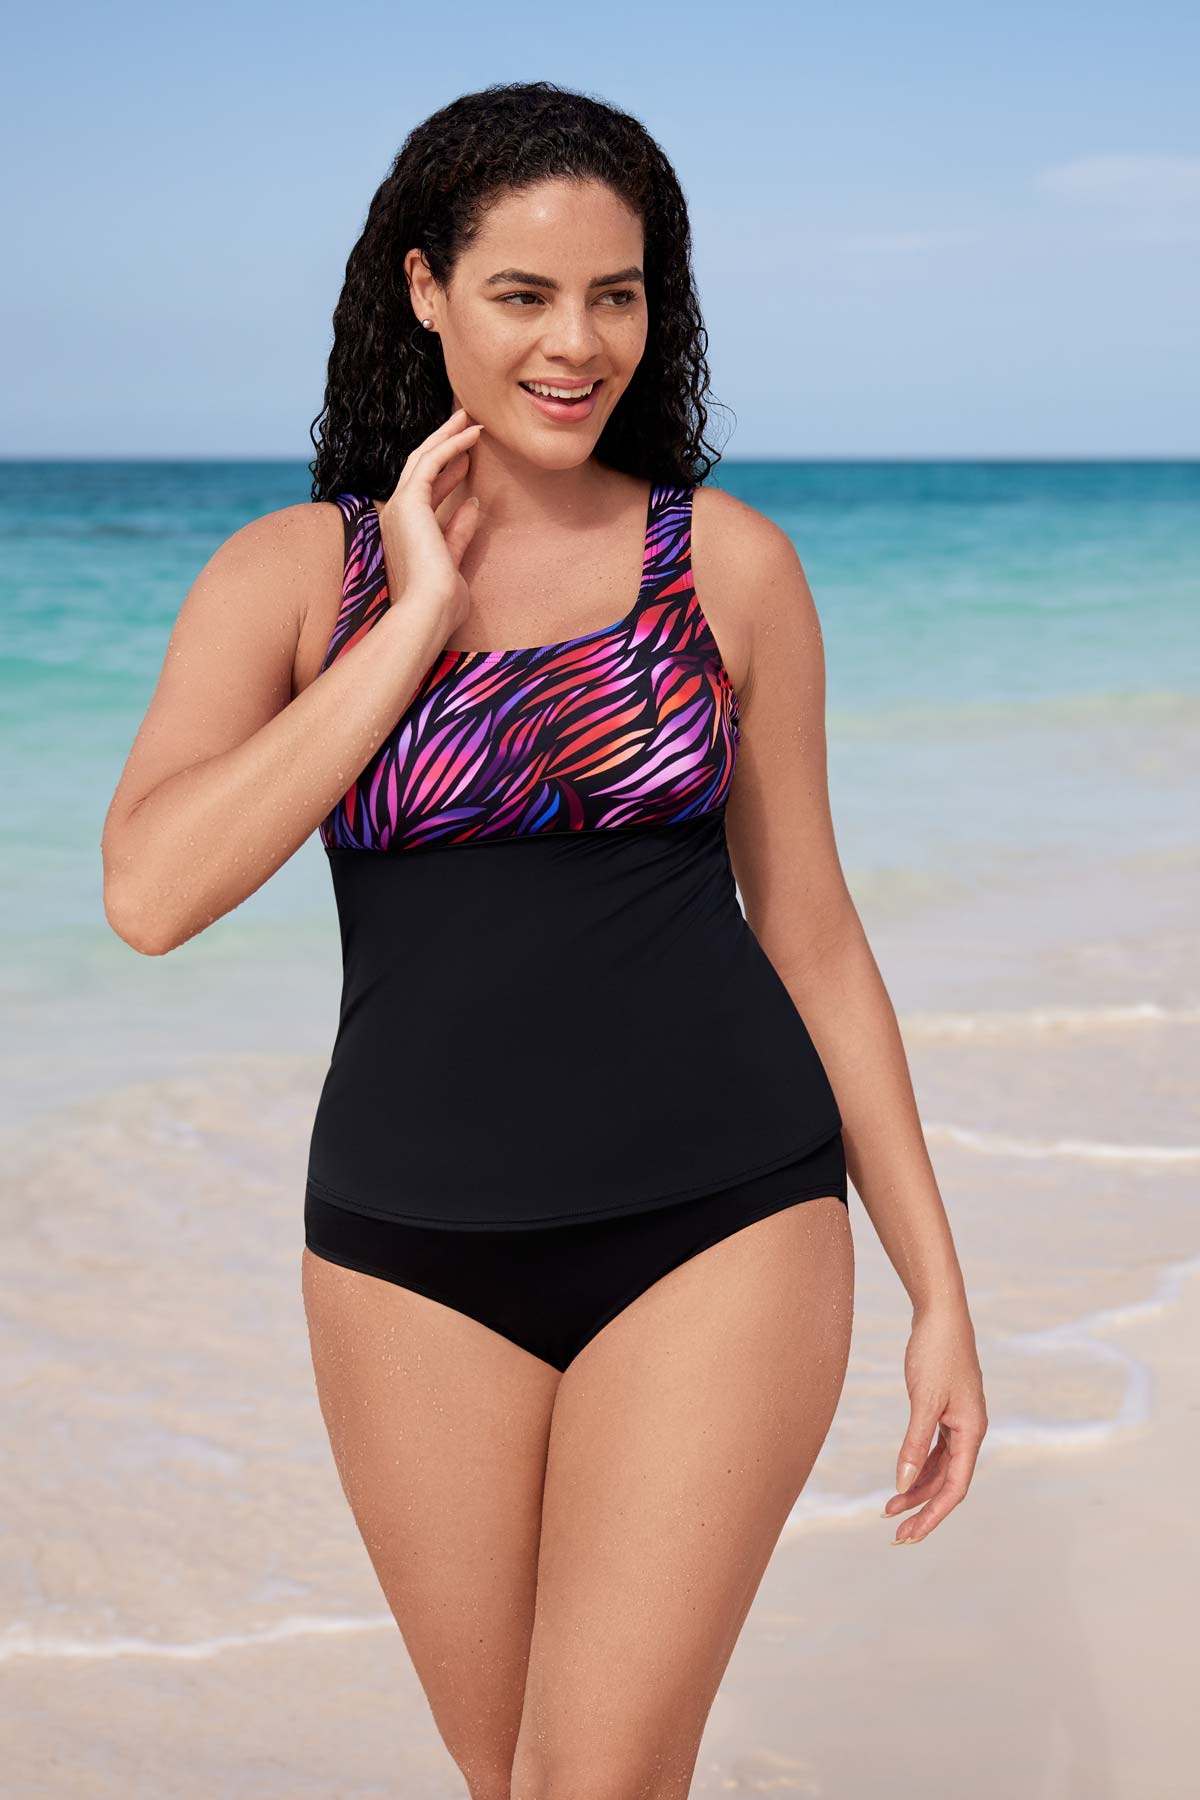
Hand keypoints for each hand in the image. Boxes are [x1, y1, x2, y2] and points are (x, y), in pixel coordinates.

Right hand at [375, 406, 484, 635]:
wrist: (428, 612)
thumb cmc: (441, 602)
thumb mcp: (454, 560)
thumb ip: (459, 531)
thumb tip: (474, 503)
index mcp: (404, 532)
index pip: (424, 492)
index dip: (447, 473)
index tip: (468, 459)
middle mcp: (396, 515)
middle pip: (418, 467)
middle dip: (442, 442)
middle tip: (464, 422)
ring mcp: (399, 506)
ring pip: (422, 457)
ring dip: (447, 435)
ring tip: (469, 418)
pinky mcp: (409, 501)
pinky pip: (431, 462)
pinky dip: (451, 444)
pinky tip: (472, 434)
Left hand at [883, 1302, 987, 1544]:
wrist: (940, 1313)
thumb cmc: (936, 1352)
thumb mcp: (923, 1400)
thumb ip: (914, 1443)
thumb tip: (901, 1483)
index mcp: (972, 1431)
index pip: (955, 1487)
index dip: (933, 1514)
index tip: (909, 1534)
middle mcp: (970, 1431)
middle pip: (948, 1483)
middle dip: (922, 1509)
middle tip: (895, 1534)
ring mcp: (959, 1421)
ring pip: (939, 1468)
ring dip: (917, 1489)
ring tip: (889, 1509)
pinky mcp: (946, 1411)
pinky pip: (934, 1450)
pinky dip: (917, 1465)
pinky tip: (901, 1478)